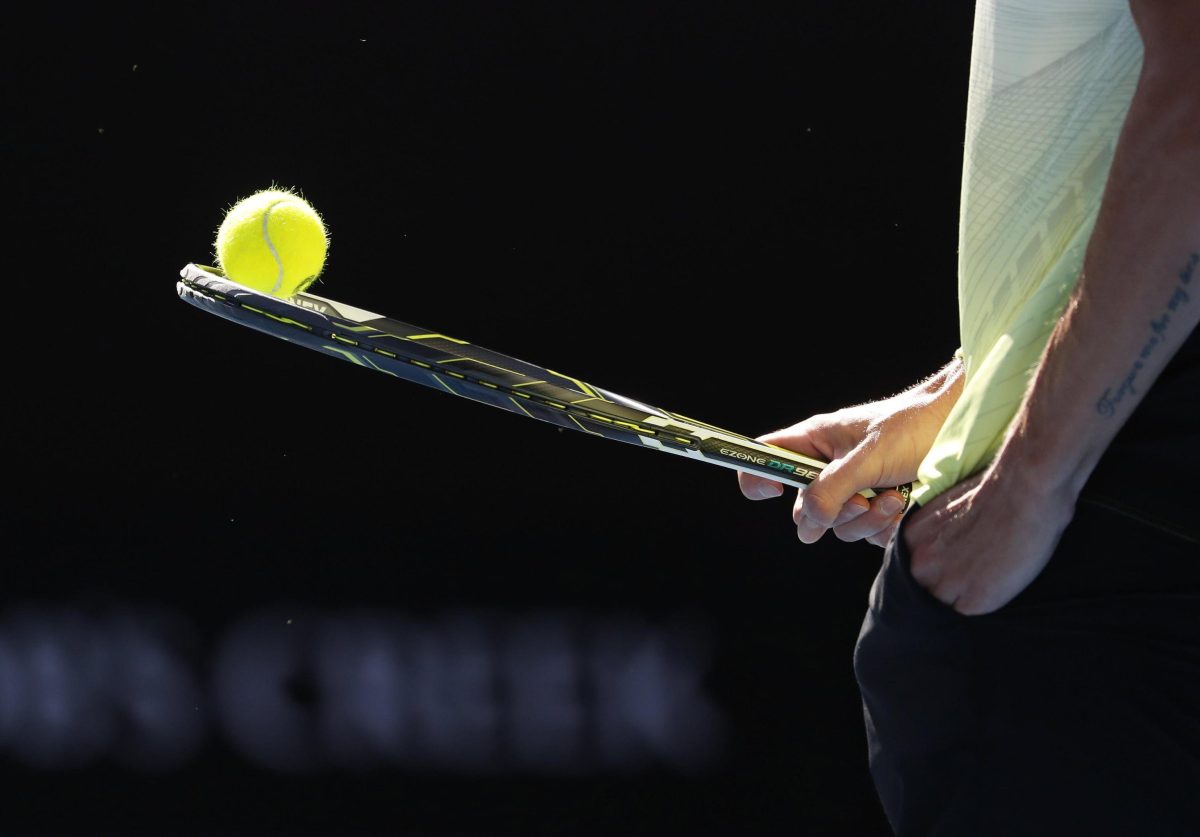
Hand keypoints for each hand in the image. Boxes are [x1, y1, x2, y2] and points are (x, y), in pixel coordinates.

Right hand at [738, 405, 929, 547]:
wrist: (963, 434)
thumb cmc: (914, 427)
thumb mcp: (868, 456)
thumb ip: (833, 488)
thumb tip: (810, 521)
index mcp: (816, 441)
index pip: (767, 456)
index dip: (757, 475)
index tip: (772, 493)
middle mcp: (830, 467)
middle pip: (804, 506)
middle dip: (832, 512)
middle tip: (859, 499)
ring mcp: (854, 489)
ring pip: (838, 526)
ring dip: (866, 519)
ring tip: (895, 498)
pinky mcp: (879, 508)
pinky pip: (866, 534)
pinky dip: (884, 527)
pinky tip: (905, 506)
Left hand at [904, 468, 1074, 614]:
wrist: (1022, 493)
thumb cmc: (991, 492)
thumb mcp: (944, 510)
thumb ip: (935, 535)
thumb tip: (942, 547)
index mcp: (910, 540)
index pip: (916, 569)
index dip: (937, 568)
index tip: (956, 560)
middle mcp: (921, 565)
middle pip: (926, 590)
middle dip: (946, 584)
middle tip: (973, 569)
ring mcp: (946, 585)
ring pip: (947, 603)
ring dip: (964, 595)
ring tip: (988, 574)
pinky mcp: (974, 600)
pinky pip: (971, 611)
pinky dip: (985, 601)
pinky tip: (999, 581)